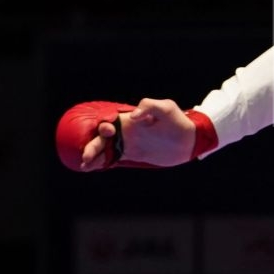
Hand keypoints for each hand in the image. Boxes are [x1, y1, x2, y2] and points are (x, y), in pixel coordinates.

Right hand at [77, 98, 195, 169]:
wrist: (189, 140)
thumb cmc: (178, 121)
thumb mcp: (166, 108)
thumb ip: (149, 106)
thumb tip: (133, 116)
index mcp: (130, 118)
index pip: (109, 121)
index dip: (103, 126)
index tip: (109, 131)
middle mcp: (126, 130)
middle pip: (102, 138)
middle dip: (93, 146)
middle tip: (87, 156)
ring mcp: (129, 143)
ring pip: (105, 149)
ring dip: (94, 156)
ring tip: (85, 165)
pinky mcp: (133, 154)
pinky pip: (114, 158)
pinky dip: (103, 162)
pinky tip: (92, 168)